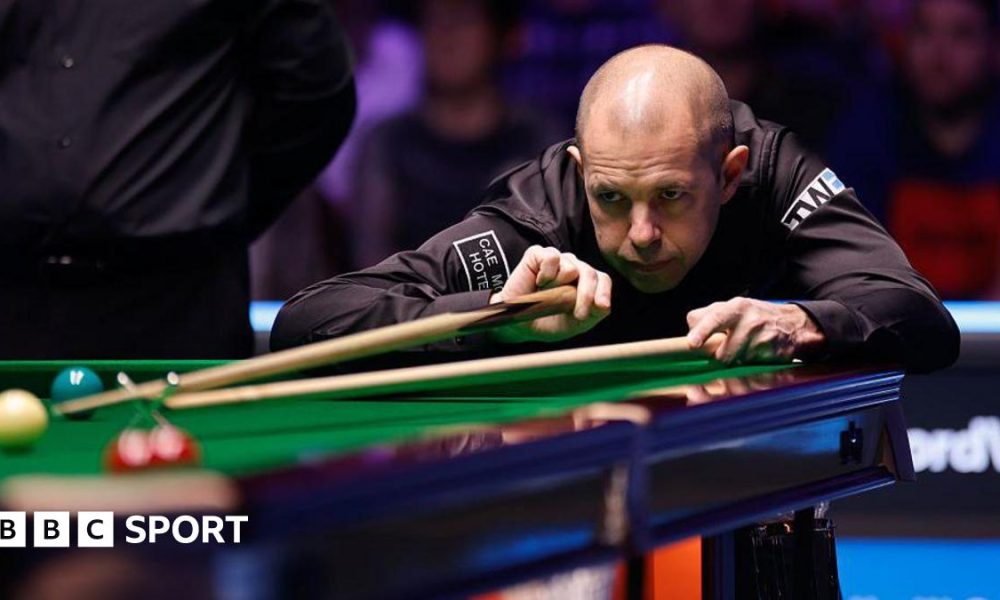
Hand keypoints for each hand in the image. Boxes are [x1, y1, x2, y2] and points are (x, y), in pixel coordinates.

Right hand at [490, 246, 611, 341]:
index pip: (602, 279)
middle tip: (578, 313)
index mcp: (584, 282)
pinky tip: (539, 283)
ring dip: (558, 287)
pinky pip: (552, 258)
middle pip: (590, 273)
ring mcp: (557, 260)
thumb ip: (594, 313)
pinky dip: (546, 274)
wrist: (518, 323)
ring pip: (571, 267)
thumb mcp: (576, 324)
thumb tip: (604, 304)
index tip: (600, 307)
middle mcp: (573, 268)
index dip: (603, 292)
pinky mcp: (538, 254)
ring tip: (547, 295)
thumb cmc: (547, 321)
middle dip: (586, 295)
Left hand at [686, 298, 824, 363]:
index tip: (692, 344)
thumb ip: (705, 317)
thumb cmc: (753, 316)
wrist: (793, 324)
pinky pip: (753, 372)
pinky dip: (751, 369)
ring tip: (746, 349)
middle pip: (723, 355)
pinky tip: (758, 356)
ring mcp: (765, 341)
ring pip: (737, 365)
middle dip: (721, 356)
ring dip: (737, 363)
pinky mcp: (776, 357)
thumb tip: (689, 334)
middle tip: (728, 348)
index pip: (715, 318)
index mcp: (736, 307)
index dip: (702, 332)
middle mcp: (751, 322)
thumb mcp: (730, 308)